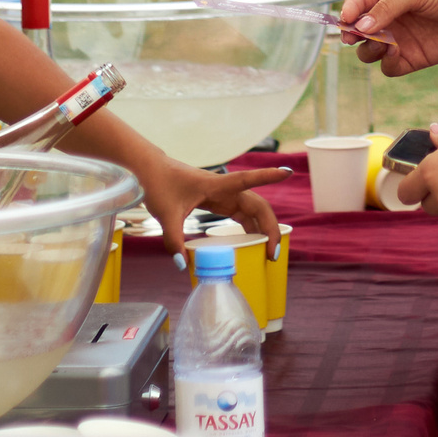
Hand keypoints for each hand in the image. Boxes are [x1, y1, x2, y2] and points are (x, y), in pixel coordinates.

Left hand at [141, 158, 289, 262]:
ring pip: (251, 210)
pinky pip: (240, 213)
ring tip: (268, 252)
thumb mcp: (165, 214)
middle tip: (273, 254)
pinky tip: (251, 241)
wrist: (149, 171)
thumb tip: (183, 266)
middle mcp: (224, 188)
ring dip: (262, 228)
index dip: (268, 176)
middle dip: (270, 227)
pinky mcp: (217, 199)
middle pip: (257, 205)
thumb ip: (174, 240)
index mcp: (216, 185)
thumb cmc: (158, 185)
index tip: (288, 172)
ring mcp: (222, 194)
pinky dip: (249, 226)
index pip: (247, 179)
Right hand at [343, 0, 437, 74]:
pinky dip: (387, 64)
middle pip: (358, 32)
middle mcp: (389, 18)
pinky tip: (397, 54)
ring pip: (369, 52)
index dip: (347, 13)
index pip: (356, 3)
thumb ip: (388, 7)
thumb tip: (361, 26)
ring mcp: (399, 39)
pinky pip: (388, 68)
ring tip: (383, 44)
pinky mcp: (412, 58)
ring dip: (369, 50)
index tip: (345, 21)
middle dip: (353, 35)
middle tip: (357, 37)